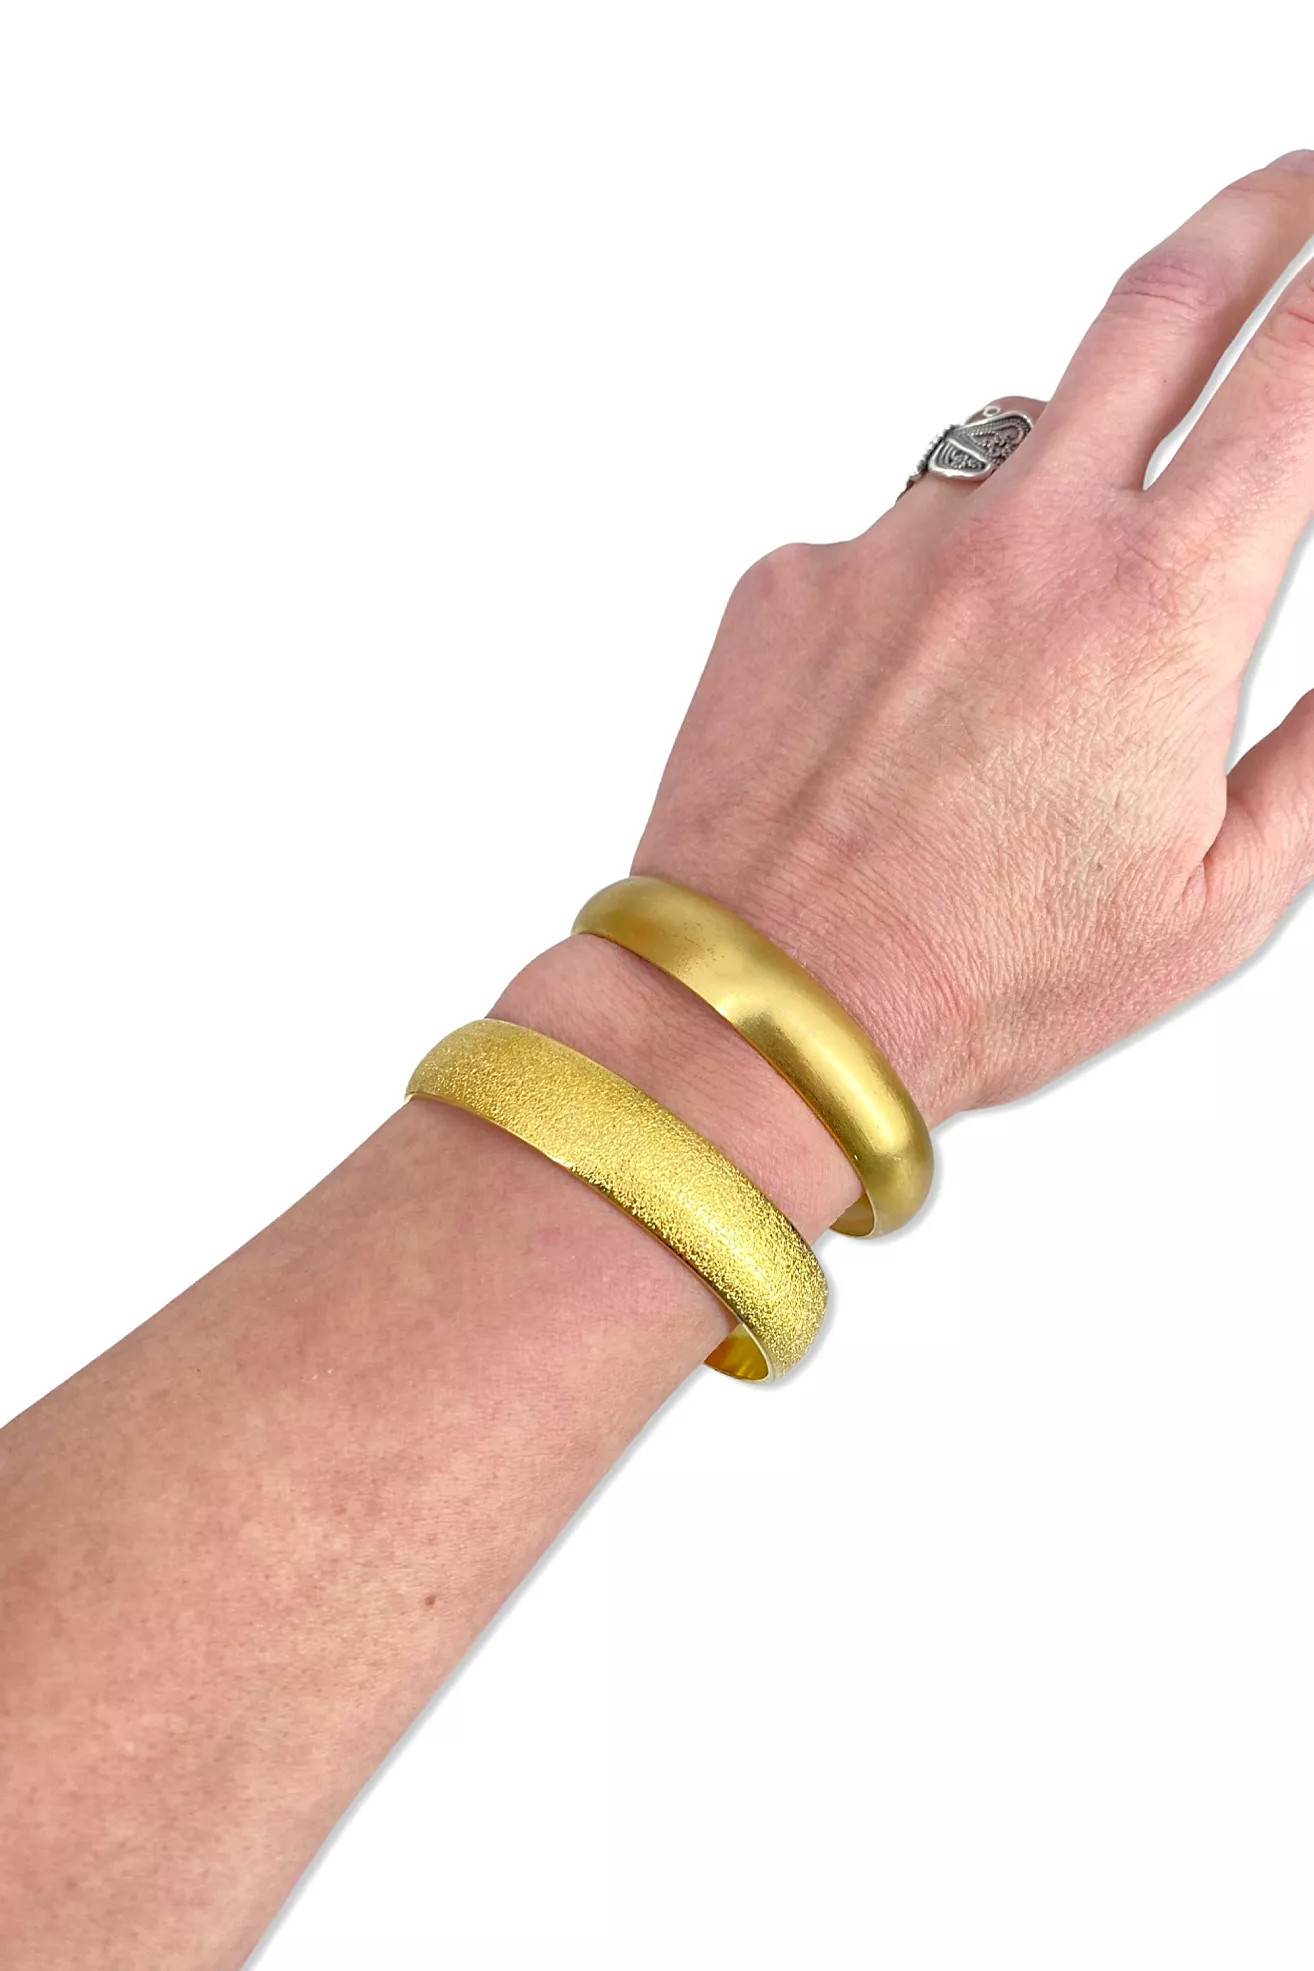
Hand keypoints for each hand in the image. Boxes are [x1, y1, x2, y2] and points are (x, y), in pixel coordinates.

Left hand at [634, 154, 1313, 1126]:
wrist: (771, 1009)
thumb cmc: (985, 976)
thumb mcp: (1222, 902)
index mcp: (1160, 608)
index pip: (1294, 376)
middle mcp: (1026, 540)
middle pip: (1161, 303)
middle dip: (1255, 218)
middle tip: (1294, 191)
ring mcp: (894, 545)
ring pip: (1011, 440)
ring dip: (1058, 483)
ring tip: (1033, 645)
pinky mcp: (791, 577)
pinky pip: (891, 533)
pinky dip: (927, 585)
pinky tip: (910, 707)